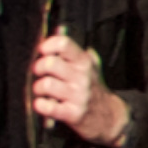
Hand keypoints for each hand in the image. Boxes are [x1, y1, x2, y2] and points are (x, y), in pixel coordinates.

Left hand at [28, 30, 131, 147]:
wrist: (108, 117)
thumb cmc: (93, 89)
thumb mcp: (91, 67)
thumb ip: (76, 51)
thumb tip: (60, 30)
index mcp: (84, 62)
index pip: (64, 43)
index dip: (48, 45)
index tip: (43, 51)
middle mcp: (82, 76)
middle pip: (50, 63)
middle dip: (38, 68)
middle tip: (40, 73)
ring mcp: (78, 95)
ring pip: (46, 84)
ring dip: (38, 88)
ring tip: (42, 91)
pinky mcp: (72, 113)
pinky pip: (48, 107)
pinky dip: (41, 105)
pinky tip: (43, 104)